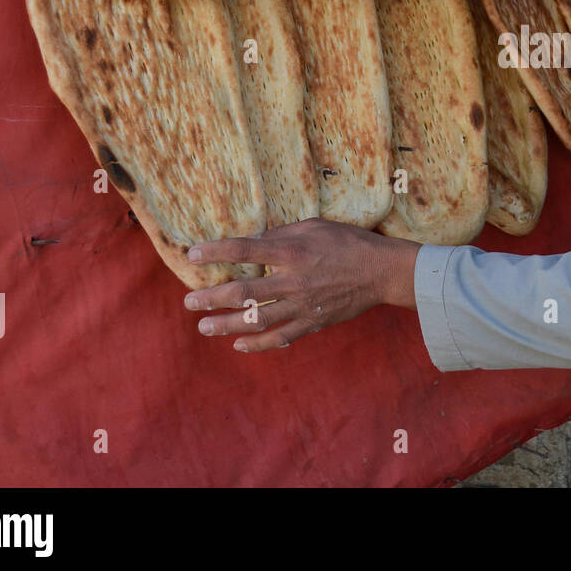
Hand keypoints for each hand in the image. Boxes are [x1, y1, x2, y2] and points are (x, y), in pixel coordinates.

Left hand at [182, 218, 419, 351]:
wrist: (382, 272)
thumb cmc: (349, 242)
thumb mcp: (315, 226)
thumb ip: (283, 232)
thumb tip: (256, 238)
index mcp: (293, 251)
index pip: (246, 250)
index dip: (216, 252)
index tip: (193, 254)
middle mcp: (294, 280)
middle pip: (243, 292)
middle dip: (211, 298)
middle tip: (189, 302)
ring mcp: (302, 305)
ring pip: (256, 319)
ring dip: (225, 325)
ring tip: (203, 327)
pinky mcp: (312, 323)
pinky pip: (280, 338)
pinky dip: (257, 344)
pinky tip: (238, 344)